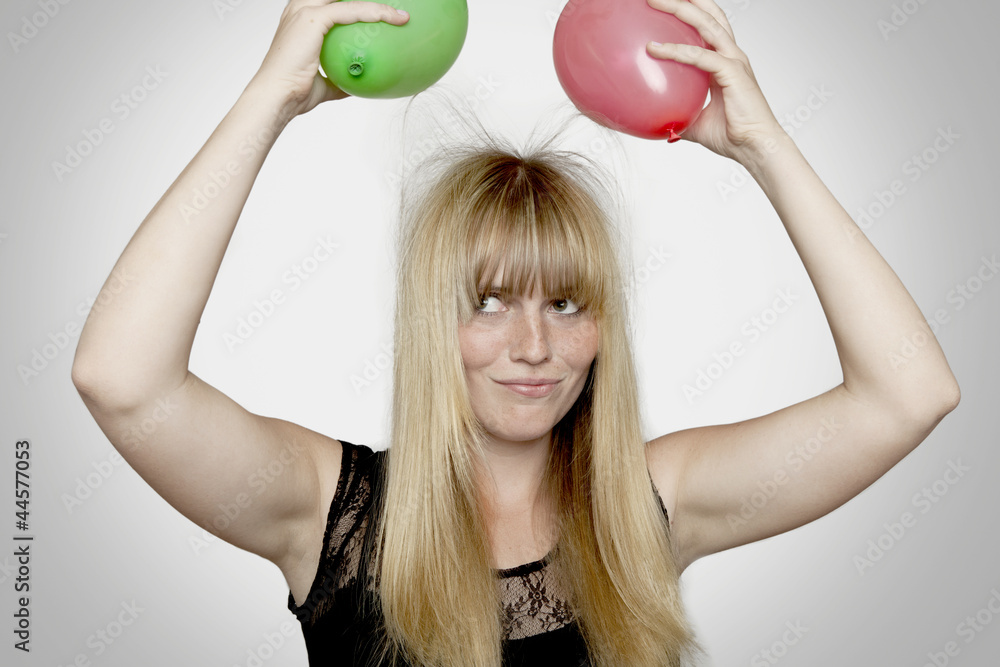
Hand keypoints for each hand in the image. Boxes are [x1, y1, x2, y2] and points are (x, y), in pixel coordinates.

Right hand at [250, 0, 409, 116]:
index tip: (381, 12)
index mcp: (302, 18)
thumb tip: (357, 82)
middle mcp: (301, 8)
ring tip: (400, 11)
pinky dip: (375, 12)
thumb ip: (339, 77)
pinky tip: (395, 18)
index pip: (334, 3)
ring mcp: (305, 10)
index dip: (357, 4)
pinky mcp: (313, 18)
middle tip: (393, 9)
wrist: (277, 97)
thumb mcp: (322, 83)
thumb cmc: (294, 92)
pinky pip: (352, 10)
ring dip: (376, 3)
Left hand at [644, 0, 784, 163]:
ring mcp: (733, 61)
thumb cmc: (733, 135)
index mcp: (724, 62)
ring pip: (706, 25)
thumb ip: (679, 113)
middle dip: (684, 0)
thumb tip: (658, 119)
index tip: (667, 5)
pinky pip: (700, 56)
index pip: (707, 27)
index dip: (690, 11)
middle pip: (707, 16)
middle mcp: (731, 55)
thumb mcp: (696, 122)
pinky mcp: (732, 72)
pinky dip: (676, 51)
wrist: (754, 148)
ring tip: (655, 1)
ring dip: (680, 9)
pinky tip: (655, 49)